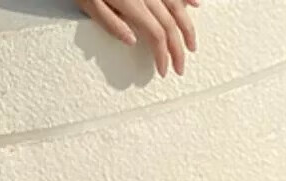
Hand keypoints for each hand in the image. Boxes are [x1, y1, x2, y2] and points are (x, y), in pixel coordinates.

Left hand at [73, 0, 199, 74]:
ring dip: (187, 27)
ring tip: (191, 44)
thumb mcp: (90, 4)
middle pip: (170, 24)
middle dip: (177, 49)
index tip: (163, 69)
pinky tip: (195, 5)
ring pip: (178, 6)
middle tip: (179, 67)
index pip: (155, 34)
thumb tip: (131, 41)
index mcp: (132, 3)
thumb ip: (111, 23)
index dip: (162, 55)